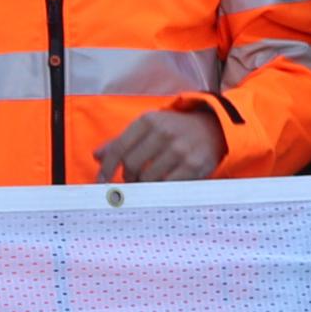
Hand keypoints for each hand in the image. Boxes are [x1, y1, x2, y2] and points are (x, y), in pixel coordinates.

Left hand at [90, 106, 223, 182]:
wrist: (213, 128)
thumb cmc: (174, 129)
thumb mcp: (148, 127)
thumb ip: (123, 140)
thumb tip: (97, 155)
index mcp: (148, 121)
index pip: (119, 147)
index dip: (107, 168)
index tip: (101, 181)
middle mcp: (163, 132)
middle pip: (131, 165)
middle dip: (127, 178)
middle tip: (130, 183)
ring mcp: (179, 149)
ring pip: (148, 178)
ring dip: (143, 186)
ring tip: (146, 184)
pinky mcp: (193, 165)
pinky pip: (168, 185)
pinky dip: (159, 191)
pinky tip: (160, 188)